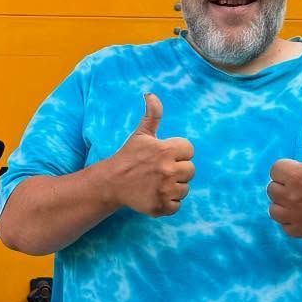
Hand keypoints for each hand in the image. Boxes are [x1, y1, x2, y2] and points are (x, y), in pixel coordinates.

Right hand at [105, 94, 194, 216]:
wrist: (111, 183)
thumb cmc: (128, 157)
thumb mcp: (140, 134)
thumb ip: (152, 115)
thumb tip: (151, 95)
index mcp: (166, 150)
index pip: (189, 150)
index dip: (178, 153)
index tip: (164, 156)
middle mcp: (168, 170)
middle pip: (190, 170)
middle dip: (178, 171)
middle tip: (160, 171)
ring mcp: (165, 190)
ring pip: (185, 189)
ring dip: (174, 187)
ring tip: (157, 183)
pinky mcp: (161, 206)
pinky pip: (177, 205)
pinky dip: (168, 203)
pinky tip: (156, 195)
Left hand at [267, 111, 301, 238]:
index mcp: (296, 175)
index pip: (275, 170)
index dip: (287, 169)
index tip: (300, 171)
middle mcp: (292, 196)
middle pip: (271, 189)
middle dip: (284, 186)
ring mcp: (295, 215)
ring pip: (273, 208)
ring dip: (283, 204)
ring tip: (300, 200)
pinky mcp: (299, 230)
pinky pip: (283, 225)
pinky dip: (290, 221)